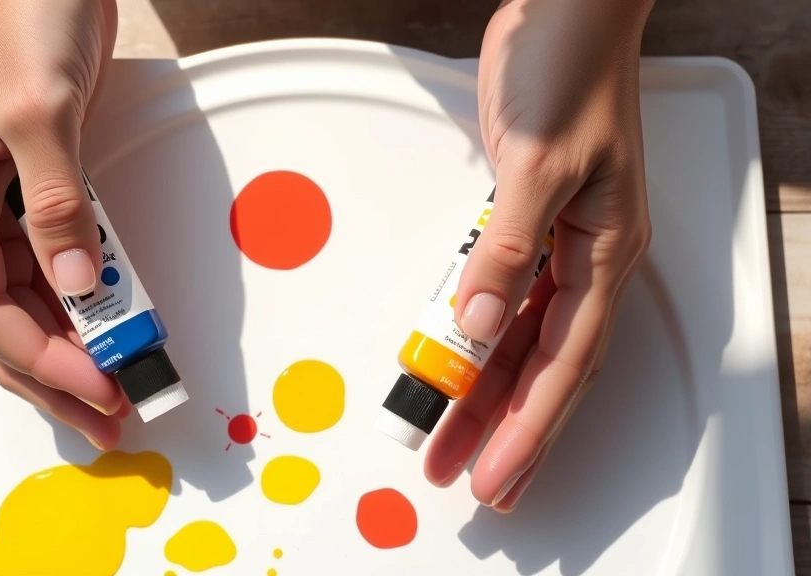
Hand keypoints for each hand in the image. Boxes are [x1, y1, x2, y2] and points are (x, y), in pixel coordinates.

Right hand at [0, 0, 126, 448]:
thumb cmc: (22, 9)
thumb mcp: (37, 109)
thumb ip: (56, 202)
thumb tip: (76, 283)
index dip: (34, 353)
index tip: (90, 383)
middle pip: (4, 313)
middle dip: (50, 369)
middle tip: (102, 412)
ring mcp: (7, 194)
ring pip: (32, 291)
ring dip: (73, 339)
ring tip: (114, 383)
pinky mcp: (46, 181)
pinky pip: (61, 254)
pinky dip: (88, 293)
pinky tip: (112, 320)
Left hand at [425, 0, 654, 510]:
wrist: (562, 11)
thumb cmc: (571, 70)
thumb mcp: (539, 163)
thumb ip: (507, 247)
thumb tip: (477, 321)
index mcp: (605, 251)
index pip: (564, 362)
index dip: (529, 426)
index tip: (497, 471)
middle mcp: (584, 257)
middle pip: (543, 367)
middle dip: (509, 429)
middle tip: (475, 481)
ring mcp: (553, 242)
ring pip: (518, 339)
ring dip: (485, 391)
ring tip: (450, 440)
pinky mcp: (521, 222)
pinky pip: (498, 295)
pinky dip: (474, 335)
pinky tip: (453, 365)